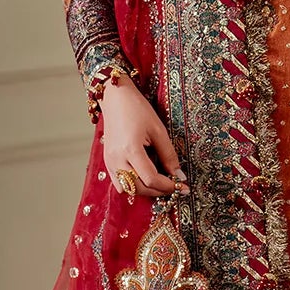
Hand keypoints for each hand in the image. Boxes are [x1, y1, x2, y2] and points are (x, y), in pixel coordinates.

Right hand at [100, 77, 188, 197]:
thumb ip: (169, 155)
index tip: (182, 186)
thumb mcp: (158, 130)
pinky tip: (145, 178)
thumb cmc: (137, 109)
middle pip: (139, 188)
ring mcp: (109, 161)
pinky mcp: (107, 161)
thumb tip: (179, 175)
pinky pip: (120, 183)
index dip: (168, 186)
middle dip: (158, 191)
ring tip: (161, 183)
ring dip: (146, 190)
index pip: (151, 179)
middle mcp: (117, 159)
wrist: (115, 98)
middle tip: (174, 187)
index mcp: (130, 149)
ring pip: (128, 189)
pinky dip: (134, 185)